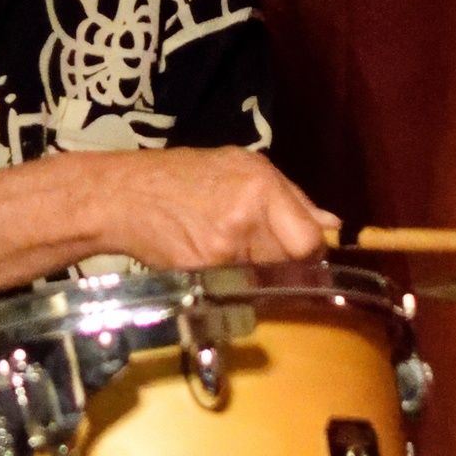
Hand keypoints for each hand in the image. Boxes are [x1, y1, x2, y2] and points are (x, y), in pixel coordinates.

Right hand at [88, 148, 337, 268]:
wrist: (123, 196)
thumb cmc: (183, 176)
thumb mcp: (240, 166)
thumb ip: (291, 196)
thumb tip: (332, 225)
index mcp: (260, 188)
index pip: (309, 241)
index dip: (310, 252)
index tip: (303, 254)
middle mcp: (245, 219)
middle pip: (290, 265)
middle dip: (284, 265)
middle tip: (262, 254)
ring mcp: (222, 252)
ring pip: (264, 282)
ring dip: (258, 276)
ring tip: (230, 254)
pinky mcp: (201, 275)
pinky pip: (234, 290)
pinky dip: (230, 284)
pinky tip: (211, 264)